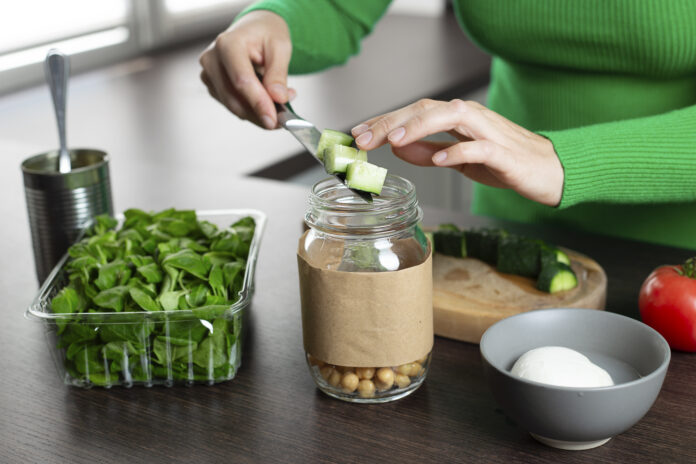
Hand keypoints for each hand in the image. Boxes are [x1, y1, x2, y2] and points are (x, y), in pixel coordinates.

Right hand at [198, 11, 295, 128]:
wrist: (253, 29)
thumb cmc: (266, 34)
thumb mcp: (280, 47)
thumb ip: (278, 73)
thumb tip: (278, 98)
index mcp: (228, 44)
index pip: (241, 80)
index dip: (258, 103)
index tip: (273, 120)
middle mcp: (212, 59)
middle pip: (234, 98)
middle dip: (260, 113)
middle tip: (283, 119)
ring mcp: (209, 74)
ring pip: (234, 107)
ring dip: (258, 112)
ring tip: (281, 102)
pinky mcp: (212, 86)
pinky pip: (233, 106)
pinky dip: (252, 109)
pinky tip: (266, 99)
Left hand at [351, 99, 563, 206]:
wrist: (549, 172)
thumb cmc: (504, 162)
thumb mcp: (459, 158)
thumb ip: (429, 150)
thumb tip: (396, 146)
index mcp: (458, 118)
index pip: (416, 111)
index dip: (386, 120)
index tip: (358, 134)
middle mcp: (471, 117)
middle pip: (428, 108)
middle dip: (393, 121)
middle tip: (364, 138)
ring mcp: (489, 131)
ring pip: (452, 116)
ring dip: (420, 125)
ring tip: (393, 139)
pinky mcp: (505, 153)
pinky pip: (480, 147)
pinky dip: (459, 151)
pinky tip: (440, 160)